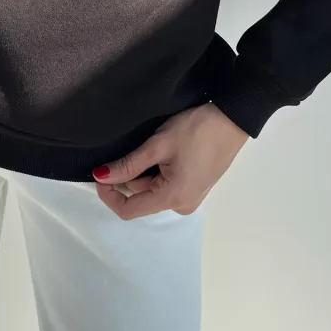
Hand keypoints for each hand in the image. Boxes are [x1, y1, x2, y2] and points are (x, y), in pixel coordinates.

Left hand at [92, 102, 248, 219]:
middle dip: (130, 175)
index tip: (99, 172)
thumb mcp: (158, 145)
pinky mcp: (196, 187)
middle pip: (141, 197)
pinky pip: (167, 185)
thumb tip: (101, 176)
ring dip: (145, 171)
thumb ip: (128, 164)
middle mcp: (181, 205)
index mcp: (172, 198)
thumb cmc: (196, 130)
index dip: (108, 194)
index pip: (128, 210)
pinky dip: (158, 171)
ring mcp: (191, 197)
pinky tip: (165, 150)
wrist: (232, 119)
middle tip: (135, 145)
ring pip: (153, 189)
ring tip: (154, 144)